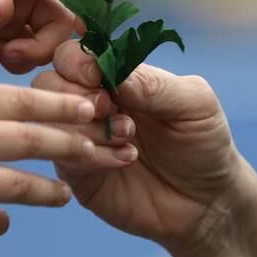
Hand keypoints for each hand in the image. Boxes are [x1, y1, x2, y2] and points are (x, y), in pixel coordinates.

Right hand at [0, 85, 96, 236]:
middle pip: (31, 141)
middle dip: (73, 147)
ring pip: (16, 187)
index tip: (93, 108)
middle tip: (101, 152)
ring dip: (47, 193)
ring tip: (64, 197)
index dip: (62, 105)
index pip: (22, 100)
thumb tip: (14, 119)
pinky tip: (4, 222)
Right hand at [32, 40, 253, 254]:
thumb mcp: (194, 104)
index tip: (96, 76)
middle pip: (48, 82)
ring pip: (48, 120)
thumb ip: (154, 84)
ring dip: (84, 126)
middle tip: (108, 108)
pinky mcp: (78, 174)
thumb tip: (110, 71)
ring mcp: (80, 139)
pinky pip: (62, 157)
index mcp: (115, 77)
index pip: (75, 54)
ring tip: (128, 139)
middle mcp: (90, 103)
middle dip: (73, 92)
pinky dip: (89, 155)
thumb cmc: (204, 144)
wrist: (208, 202)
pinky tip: (125, 160)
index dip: (77, 61)